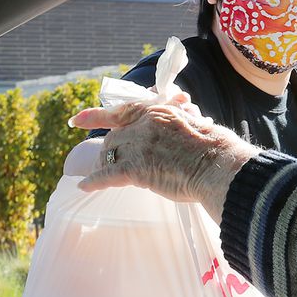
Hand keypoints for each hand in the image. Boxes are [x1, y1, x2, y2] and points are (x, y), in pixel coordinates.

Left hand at [69, 100, 257, 218]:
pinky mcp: (136, 168)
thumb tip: (186, 117)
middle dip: (108, 148)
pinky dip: (94, 181)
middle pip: (115, 136)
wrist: (219, 166)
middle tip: (100, 158)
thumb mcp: (198, 124)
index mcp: (159, 112)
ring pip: (110, 152)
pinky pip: (107, 174)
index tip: (77, 119)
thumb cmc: (217, 150)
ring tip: (96, 175)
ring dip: (102, 164)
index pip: (123, 110)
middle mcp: (145, 125)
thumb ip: (183, 119)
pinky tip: (84, 186)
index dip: (97, 116)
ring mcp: (139, 145)